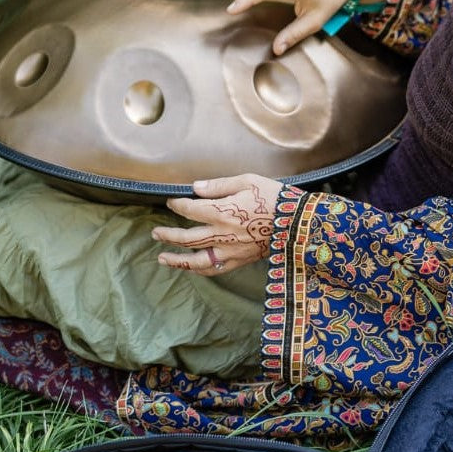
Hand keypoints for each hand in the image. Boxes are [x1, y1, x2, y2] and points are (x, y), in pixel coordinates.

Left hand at [152, 173, 283, 273]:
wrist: (297, 222)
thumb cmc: (273, 197)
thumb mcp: (248, 181)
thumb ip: (219, 185)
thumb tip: (196, 186)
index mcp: (223, 211)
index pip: (191, 209)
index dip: (177, 205)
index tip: (171, 201)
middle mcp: (223, 234)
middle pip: (187, 238)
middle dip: (168, 235)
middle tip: (155, 232)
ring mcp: (230, 251)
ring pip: (196, 260)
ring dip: (177, 259)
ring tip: (162, 258)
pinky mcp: (240, 260)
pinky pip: (214, 269)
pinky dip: (199, 270)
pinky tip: (190, 268)